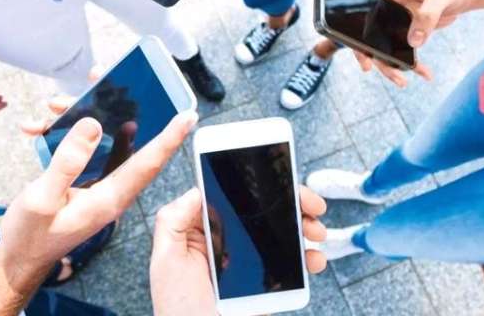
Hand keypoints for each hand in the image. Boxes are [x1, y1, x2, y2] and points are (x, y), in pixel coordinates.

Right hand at [0, 106, 197, 294]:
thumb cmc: (31, 236)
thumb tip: (93, 125)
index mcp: (110, 197)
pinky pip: (82, 149)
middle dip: (115, 105)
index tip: (189, 114)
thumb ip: (68, 163)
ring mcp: (98, 184)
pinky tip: (38, 128)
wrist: (18, 258)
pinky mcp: (83, 181)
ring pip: (100, 139)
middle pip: (126, 140)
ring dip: (79, 116)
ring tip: (53, 104)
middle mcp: (111, 188)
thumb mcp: (43, 198)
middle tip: (102, 75)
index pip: (148, 162)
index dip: (170, 137)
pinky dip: (62, 135)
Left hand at [149, 186, 327, 314]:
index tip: (282, 181)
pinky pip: (292, 266)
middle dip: (293, 203)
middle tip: (313, 206)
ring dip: (306, 227)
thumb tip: (196, 190)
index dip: (260, 186)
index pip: (235, 197)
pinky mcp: (266, 283)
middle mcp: (229, 242)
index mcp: (204, 231)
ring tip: (317, 232)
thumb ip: (172, 222)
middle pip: (265, 212)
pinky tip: (315, 258)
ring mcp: (250, 262)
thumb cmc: (178, 310)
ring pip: (283, 234)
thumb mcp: (166, 261)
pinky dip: (309, 258)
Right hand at [349, 0, 469, 86]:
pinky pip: (401, 52)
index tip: (333, 21)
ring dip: (389, 65)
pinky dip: (411, 65)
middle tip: (367, 67)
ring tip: (401, 81)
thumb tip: (414, 42)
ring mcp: (391, 21)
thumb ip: (427, 16)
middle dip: (364, 51)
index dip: (345, 5)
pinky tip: (423, 73)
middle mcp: (384, 6)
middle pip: (364, 29)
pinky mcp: (403, 33)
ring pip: (380, 46)